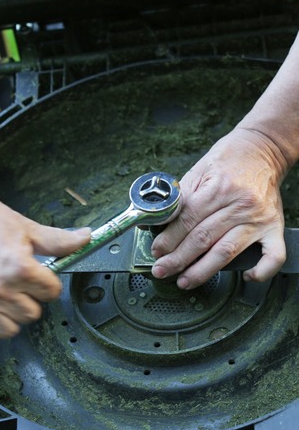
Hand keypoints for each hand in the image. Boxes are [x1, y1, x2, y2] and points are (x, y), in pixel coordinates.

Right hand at [0, 182, 90, 346]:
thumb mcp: (23, 225)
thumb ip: (56, 240)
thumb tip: (85, 239)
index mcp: (20, 268)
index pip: (51, 293)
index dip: (45, 283)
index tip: (34, 277)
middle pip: (31, 314)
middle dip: (27, 298)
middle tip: (14, 283)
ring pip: (8, 330)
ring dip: (7, 317)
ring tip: (0, 299)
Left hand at [151, 128, 287, 288]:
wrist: (262, 148)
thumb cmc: (227, 160)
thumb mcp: (197, 171)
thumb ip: (179, 199)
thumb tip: (154, 222)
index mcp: (217, 189)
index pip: (187, 220)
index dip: (169, 239)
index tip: (157, 251)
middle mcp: (240, 205)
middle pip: (203, 239)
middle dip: (178, 259)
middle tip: (162, 270)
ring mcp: (259, 219)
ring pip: (228, 251)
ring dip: (203, 270)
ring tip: (185, 280)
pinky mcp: (275, 226)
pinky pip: (273, 255)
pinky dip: (262, 271)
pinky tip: (246, 277)